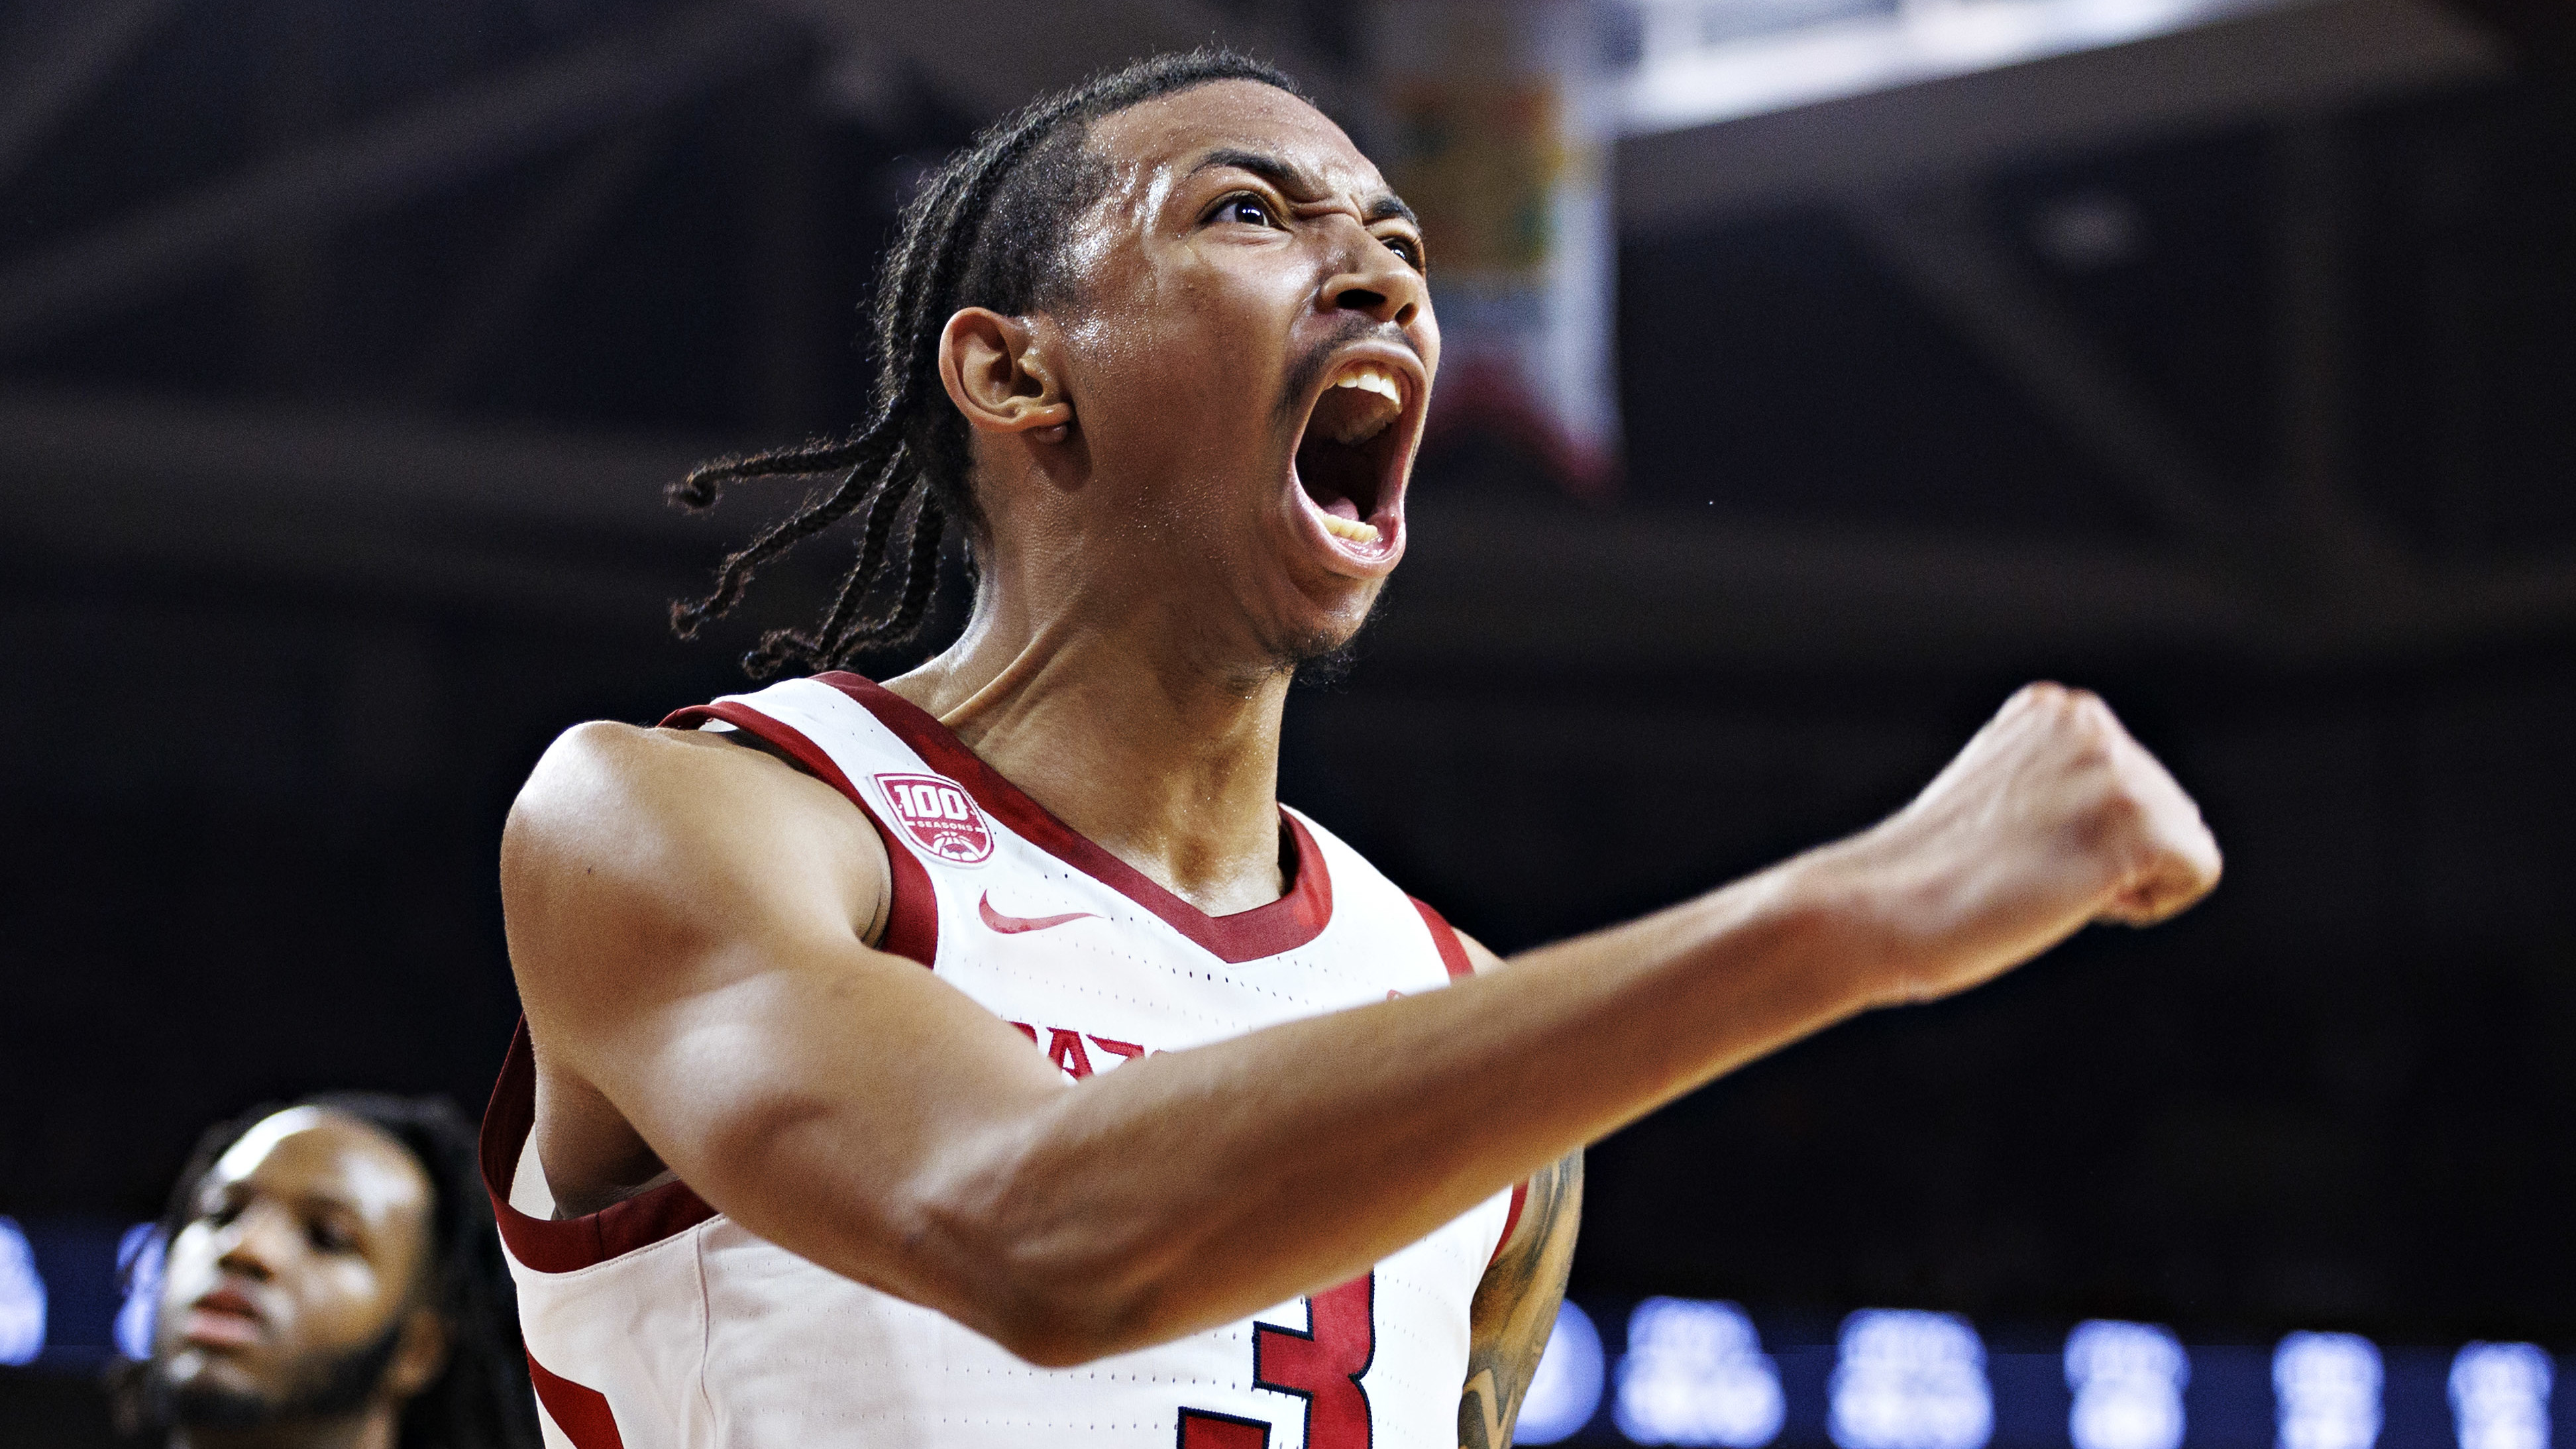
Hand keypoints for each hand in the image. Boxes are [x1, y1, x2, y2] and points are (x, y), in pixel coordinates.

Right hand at [1832, 682, 2221, 1005]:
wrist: (1880, 910)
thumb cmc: (1926, 880)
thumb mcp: (1998, 800)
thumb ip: (2055, 783)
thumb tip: (2122, 823)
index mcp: (2052, 707)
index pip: (2132, 785)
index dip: (2081, 837)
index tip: (2011, 849)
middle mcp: (2088, 720)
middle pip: (2170, 809)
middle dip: (2112, 856)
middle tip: (2026, 872)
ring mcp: (2114, 766)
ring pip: (2187, 841)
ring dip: (2125, 881)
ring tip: (2043, 881)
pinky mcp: (2137, 821)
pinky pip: (2198, 872)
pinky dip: (2147, 904)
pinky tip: (2074, 897)